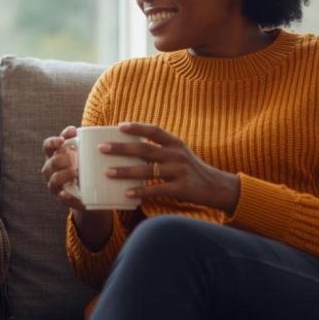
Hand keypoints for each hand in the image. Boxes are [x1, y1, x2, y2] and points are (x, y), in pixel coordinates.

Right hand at [42, 126, 113, 250]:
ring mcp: (56, 184)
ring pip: (54, 179)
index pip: (48, 146)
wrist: (91, 195)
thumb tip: (110, 131)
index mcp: (56, 156)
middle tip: (72, 159)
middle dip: (60, 159)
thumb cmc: (87, 168)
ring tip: (74, 173)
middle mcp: (51, 169)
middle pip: (52, 162)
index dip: (54, 141)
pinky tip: (68, 193)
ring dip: (63, 175)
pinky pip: (62, 197)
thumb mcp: (87, 156)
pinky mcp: (63, 198)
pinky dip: (65, 195)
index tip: (64, 139)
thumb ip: (91, 145)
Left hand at [103, 122, 239, 213]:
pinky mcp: (180, 188)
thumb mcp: (179, 153)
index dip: (136, 127)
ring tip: (107, 172)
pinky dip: (141, 191)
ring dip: (125, 171)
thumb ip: (160, 149)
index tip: (119, 126)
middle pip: (144, 149)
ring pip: (147, 170)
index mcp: (175, 143)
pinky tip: (127, 193)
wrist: (216, 187)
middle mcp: (176, 154)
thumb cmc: (191, 169)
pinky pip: (156, 190)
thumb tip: (130, 146)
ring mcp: (179, 171)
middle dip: (121, 148)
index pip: (154, 131)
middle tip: (102, 148)